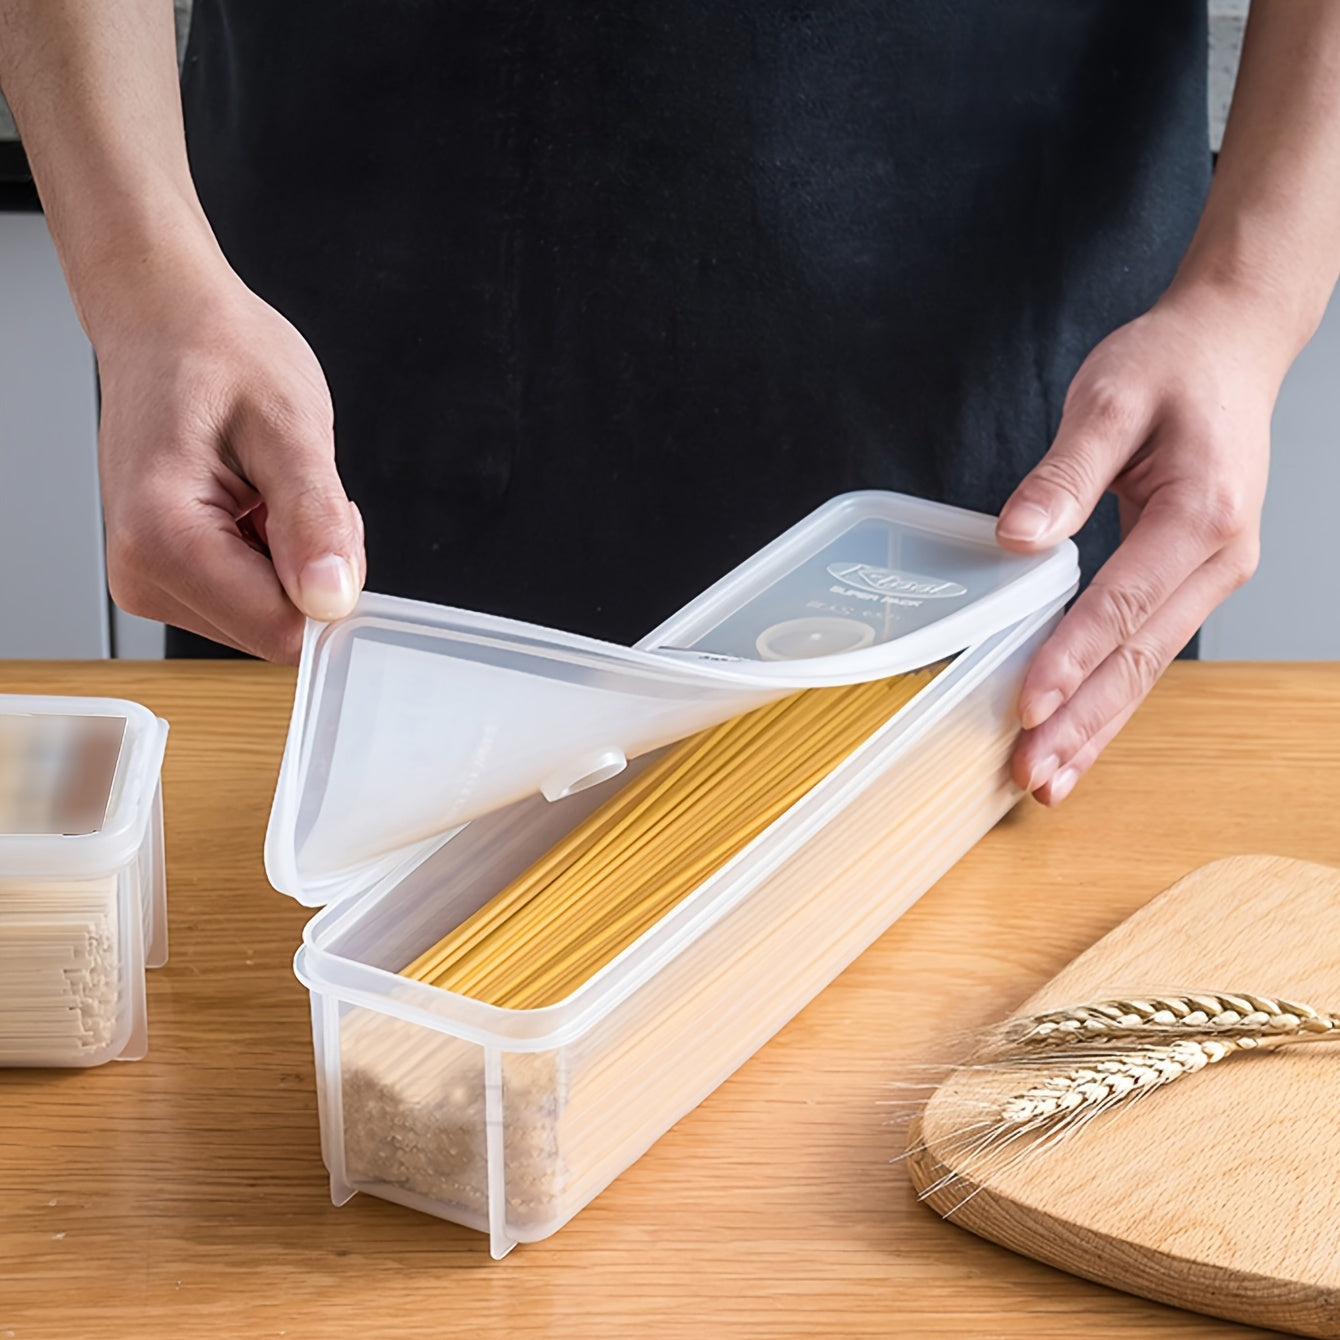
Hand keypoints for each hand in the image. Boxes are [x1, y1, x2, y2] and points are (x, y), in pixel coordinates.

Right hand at [94, 261, 364, 661]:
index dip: (330, 588)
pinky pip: (251, 600)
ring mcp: (149, 579)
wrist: (164, 323)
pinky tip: (258, 501)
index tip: (330, 522)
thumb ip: (314, 520)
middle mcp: (143, 572)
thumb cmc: (216, 354)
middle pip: (275, 631)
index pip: (280, 632)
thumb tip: (331, 600)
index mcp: (163, 538)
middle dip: (313, 571)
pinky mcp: (164, 575)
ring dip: (295, 561)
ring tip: (271, 488)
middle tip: (297, 492)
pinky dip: (276, 558)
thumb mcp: (291, 427)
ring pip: (268, 619)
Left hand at [995, 290, 1276, 803]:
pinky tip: (1076, 737)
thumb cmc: (1173, 367)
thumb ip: (1065, 473)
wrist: (1231, 348)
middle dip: (1082, 721)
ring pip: (1148, 669)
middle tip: (1030, 773)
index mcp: (1203, 512)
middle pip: (1141, 657)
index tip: (1027, 704)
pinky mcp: (1192, 581)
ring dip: (1096, 727)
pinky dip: (1110, 699)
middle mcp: (1220, 557)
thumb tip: (1017, 537)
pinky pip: (1147, 651)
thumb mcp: (1110, 397)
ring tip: (1048, 780)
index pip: (1124, 602)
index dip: (1072, 657)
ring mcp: (1213, 576)